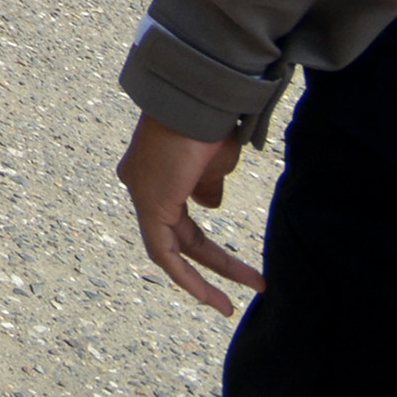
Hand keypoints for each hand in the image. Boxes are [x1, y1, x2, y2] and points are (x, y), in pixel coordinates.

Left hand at [118, 116, 265, 315]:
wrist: (196, 101)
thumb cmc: (207, 124)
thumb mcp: (213, 161)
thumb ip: (208, 186)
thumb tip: (209, 204)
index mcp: (155, 173)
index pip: (178, 216)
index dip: (204, 241)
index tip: (231, 260)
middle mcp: (141, 185)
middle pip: (180, 235)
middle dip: (217, 263)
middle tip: (254, 282)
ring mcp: (142, 194)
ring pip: (173, 248)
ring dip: (212, 272)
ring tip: (255, 286)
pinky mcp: (148, 206)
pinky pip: (164, 253)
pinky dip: (186, 276)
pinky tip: (211, 295)